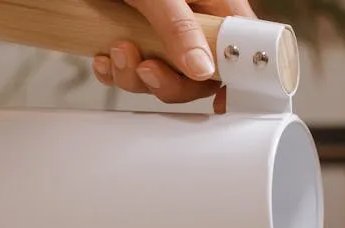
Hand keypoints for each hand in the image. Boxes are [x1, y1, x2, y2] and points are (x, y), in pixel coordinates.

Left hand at [93, 0, 256, 111]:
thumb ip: (179, 28)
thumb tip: (201, 70)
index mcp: (217, 6)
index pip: (239, 55)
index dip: (233, 83)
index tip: (218, 101)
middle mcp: (196, 21)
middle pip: (197, 78)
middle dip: (166, 82)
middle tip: (145, 68)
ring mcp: (166, 32)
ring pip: (161, 77)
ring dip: (133, 76)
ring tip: (117, 51)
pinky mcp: (138, 37)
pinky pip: (133, 70)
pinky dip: (116, 70)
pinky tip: (105, 56)